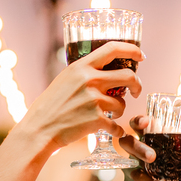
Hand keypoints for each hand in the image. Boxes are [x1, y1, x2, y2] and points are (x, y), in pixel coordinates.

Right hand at [9, 41, 143, 158]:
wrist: (39, 129)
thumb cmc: (49, 107)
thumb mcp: (64, 80)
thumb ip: (83, 74)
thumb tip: (103, 72)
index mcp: (81, 67)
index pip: (112, 48)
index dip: (131, 50)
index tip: (140, 56)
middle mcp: (89, 80)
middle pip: (128, 76)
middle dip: (137, 84)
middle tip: (136, 91)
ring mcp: (94, 100)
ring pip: (122, 103)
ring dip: (120, 111)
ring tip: (111, 115)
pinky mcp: (96, 119)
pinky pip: (116, 126)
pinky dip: (117, 131)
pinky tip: (112, 132)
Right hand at [119, 115, 180, 180]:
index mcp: (151, 143)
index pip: (139, 126)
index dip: (138, 121)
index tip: (146, 122)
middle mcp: (138, 155)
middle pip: (126, 143)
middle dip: (137, 147)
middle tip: (152, 156)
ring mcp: (134, 171)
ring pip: (133, 171)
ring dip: (149, 180)